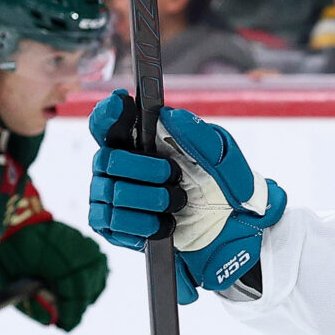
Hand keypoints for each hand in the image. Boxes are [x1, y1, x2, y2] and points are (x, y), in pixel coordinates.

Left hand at [0, 196, 109, 330]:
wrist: (16, 219)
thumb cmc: (10, 251)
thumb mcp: (10, 280)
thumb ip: (31, 303)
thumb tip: (53, 322)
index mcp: (51, 257)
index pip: (72, 291)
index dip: (71, 313)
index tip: (66, 326)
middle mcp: (72, 248)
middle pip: (87, 285)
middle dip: (79, 305)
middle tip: (69, 318)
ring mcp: (81, 242)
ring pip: (97, 274)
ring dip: (88, 292)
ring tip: (76, 303)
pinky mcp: (85, 239)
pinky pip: (98, 263)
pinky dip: (94, 277)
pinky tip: (84, 286)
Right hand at [87, 94, 287, 302]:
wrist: (228, 230)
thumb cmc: (221, 186)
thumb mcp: (222, 157)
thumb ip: (199, 134)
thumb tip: (171, 115)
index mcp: (140, 141)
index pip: (106, 122)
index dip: (107, 113)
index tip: (122, 104)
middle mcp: (119, 166)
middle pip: (107, 160)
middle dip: (144, 170)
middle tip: (174, 177)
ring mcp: (112, 197)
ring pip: (112, 195)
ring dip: (150, 201)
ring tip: (176, 204)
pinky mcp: (114, 228)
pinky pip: (114, 224)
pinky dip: (144, 225)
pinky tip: (164, 223)